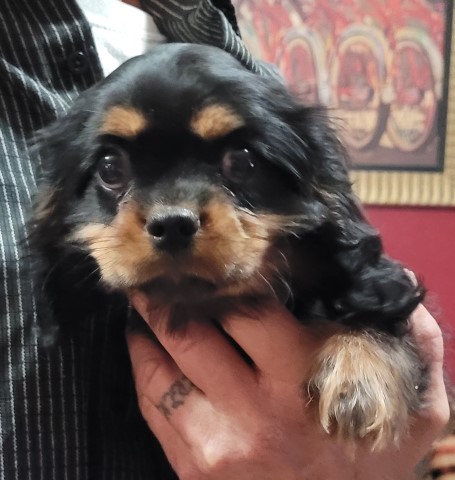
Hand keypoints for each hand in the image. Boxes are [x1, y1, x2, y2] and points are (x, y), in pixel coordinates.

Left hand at [127, 295, 448, 479]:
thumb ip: (418, 343)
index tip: (218, 254)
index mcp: (304, 384)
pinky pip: (152, 405)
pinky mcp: (193, 469)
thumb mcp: (417, 408)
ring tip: (144, 299)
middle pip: (191, 332)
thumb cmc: (374, 463)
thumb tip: (397, 288)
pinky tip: (144, 343)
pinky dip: (143, 366)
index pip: (251, 308)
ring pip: (159, 366)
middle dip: (170, 293)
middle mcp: (254, 413)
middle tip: (163, 268)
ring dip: (146, 325)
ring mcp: (216, 445)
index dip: (231, 275)